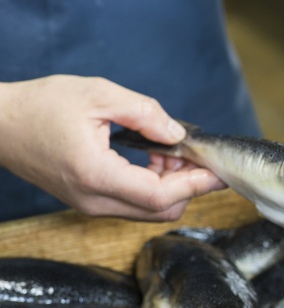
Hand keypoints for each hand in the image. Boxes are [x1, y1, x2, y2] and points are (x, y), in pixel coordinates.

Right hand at [0, 75, 225, 220]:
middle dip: (188, 188)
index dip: (196, 185)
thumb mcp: (98, 95)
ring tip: (170, 153)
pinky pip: (132, 205)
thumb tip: (178, 134)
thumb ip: (144, 114)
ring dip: (170, 188)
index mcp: (97, 175)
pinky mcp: (88, 202)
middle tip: (196, 157)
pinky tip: (153, 161)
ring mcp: (90, 205)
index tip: (219, 173)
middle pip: (161, 212)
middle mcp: (94, 200)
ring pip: (148, 212)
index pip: (161, 196)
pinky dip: (152, 188)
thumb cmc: (41, 105)